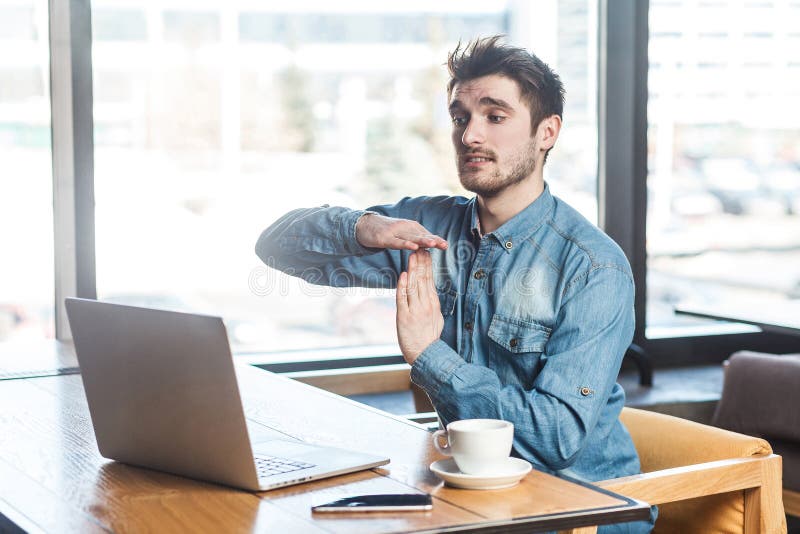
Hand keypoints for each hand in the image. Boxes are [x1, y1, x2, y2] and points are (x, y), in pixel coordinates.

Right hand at [356, 213, 447, 250]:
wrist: (363, 225)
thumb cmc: (384, 231)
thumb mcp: (401, 233)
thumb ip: (414, 237)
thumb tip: (430, 242)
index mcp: (408, 227)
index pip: (424, 233)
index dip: (435, 239)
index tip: (446, 245)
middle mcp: (403, 227)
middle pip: (420, 235)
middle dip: (433, 240)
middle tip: (444, 245)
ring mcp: (393, 232)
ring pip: (410, 238)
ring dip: (422, 241)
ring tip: (433, 244)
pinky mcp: (384, 238)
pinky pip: (396, 242)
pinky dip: (405, 244)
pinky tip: (413, 247)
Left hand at [396, 250, 443, 364]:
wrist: (426, 354)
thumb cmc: (429, 337)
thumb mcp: (436, 318)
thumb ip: (431, 304)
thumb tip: (429, 292)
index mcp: (433, 304)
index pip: (430, 280)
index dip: (427, 266)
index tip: (425, 254)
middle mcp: (426, 305)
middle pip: (422, 280)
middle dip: (420, 263)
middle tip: (419, 248)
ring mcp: (415, 310)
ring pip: (414, 286)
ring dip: (412, 270)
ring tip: (412, 256)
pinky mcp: (404, 317)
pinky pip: (403, 299)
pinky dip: (403, 286)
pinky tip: (403, 275)